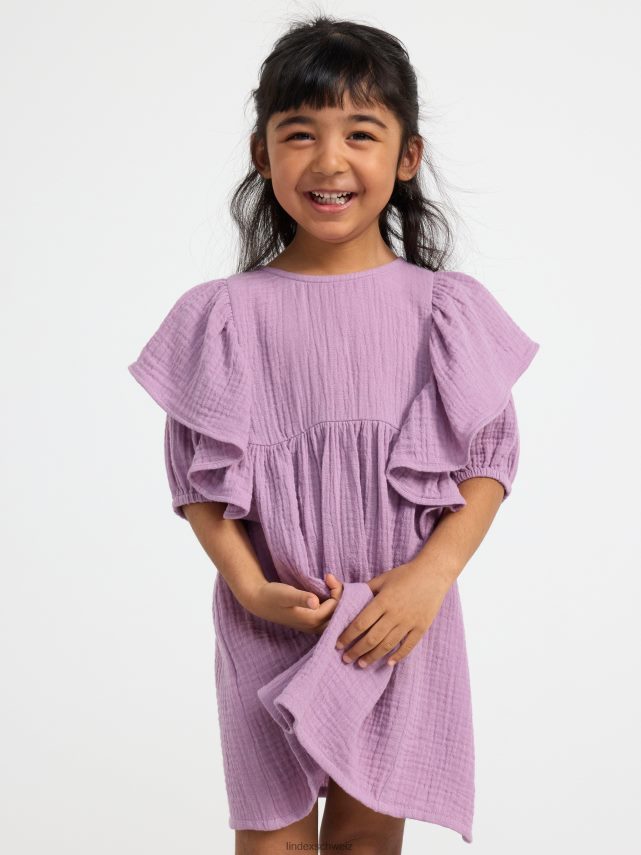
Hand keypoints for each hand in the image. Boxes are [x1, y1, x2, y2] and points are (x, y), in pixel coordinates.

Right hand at [244, 572, 343, 634]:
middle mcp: (314, 627)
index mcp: (312, 620)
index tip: (328, 575)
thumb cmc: (273, 595)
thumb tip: (315, 602)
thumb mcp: (287, 594)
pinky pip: (327, 616)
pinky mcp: (308, 622)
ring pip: (334, 616)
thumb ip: (301, 598)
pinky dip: (331, 604)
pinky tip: (325, 592)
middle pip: (339, 613)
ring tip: (329, 583)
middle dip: (339, 595)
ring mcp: (311, 626)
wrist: (259, 601)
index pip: (336, 606)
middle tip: (330, 578)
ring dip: (336, 600)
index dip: (336, 589)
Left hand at [334, 561, 452, 667]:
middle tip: (346, 659)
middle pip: (372, 638)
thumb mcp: (383, 578)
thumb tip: (347, 598)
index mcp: (383, 601)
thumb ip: (366, 590)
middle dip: (356, 651)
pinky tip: (387, 663)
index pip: (360, 623)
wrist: (434, 573)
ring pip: (388, 645)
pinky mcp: (421, 627)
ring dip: (372, 657)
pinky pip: (408, 646)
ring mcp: (409, 622)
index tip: (337, 644)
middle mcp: (395, 614)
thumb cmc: (405, 574)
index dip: (347, 636)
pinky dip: (398, 656)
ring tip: (361, 664)